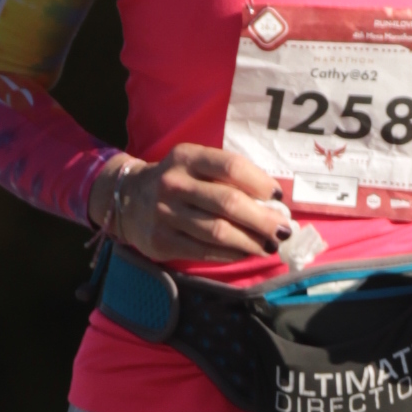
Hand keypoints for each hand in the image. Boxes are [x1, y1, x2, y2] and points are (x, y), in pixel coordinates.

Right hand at [103, 140, 293, 268]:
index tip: (278, 197)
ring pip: (218, 232)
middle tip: (284, 231)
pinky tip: (246, 253)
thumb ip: (227, 178)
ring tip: (270, 246)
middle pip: (228, 203)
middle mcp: (174, 183)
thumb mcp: (195, 165)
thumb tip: (273, 204)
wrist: (127, 198)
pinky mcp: (162, 241)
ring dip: (252, 242)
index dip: (260, 183)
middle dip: (263, 220)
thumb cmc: (177, 181)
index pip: (231, 167)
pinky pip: (204, 251)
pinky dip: (231, 254)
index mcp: (187, 157)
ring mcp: (165, 214)